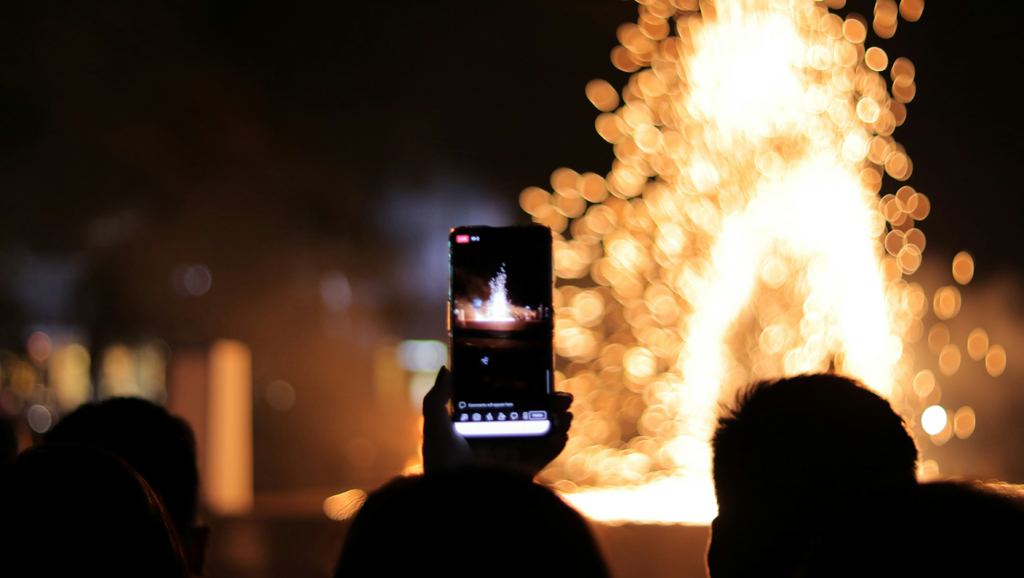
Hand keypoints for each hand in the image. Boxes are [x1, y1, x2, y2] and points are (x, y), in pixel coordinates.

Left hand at [421, 366, 572, 476]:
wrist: (454, 496)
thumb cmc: (441, 461)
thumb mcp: (435, 424)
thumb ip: (438, 397)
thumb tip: (447, 369)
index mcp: (480, 427)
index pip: (507, 405)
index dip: (524, 392)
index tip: (538, 380)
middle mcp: (498, 441)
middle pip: (530, 418)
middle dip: (549, 406)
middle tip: (564, 396)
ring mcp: (512, 458)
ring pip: (542, 436)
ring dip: (558, 423)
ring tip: (567, 413)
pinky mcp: (522, 473)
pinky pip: (544, 457)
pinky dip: (555, 446)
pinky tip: (562, 435)